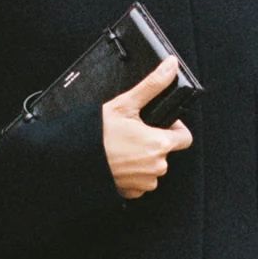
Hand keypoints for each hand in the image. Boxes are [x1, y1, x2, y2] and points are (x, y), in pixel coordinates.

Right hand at [102, 54, 192, 199]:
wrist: (73, 160)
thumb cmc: (98, 133)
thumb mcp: (126, 104)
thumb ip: (152, 85)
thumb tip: (172, 65)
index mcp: (160, 144)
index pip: (185, 138)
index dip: (174, 128)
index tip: (157, 124)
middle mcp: (157, 167)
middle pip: (166, 152)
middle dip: (153, 142)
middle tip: (132, 133)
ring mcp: (145, 183)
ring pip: (153, 168)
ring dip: (143, 159)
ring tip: (122, 148)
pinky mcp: (132, 193)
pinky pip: (140, 182)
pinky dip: (132, 173)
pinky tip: (118, 162)